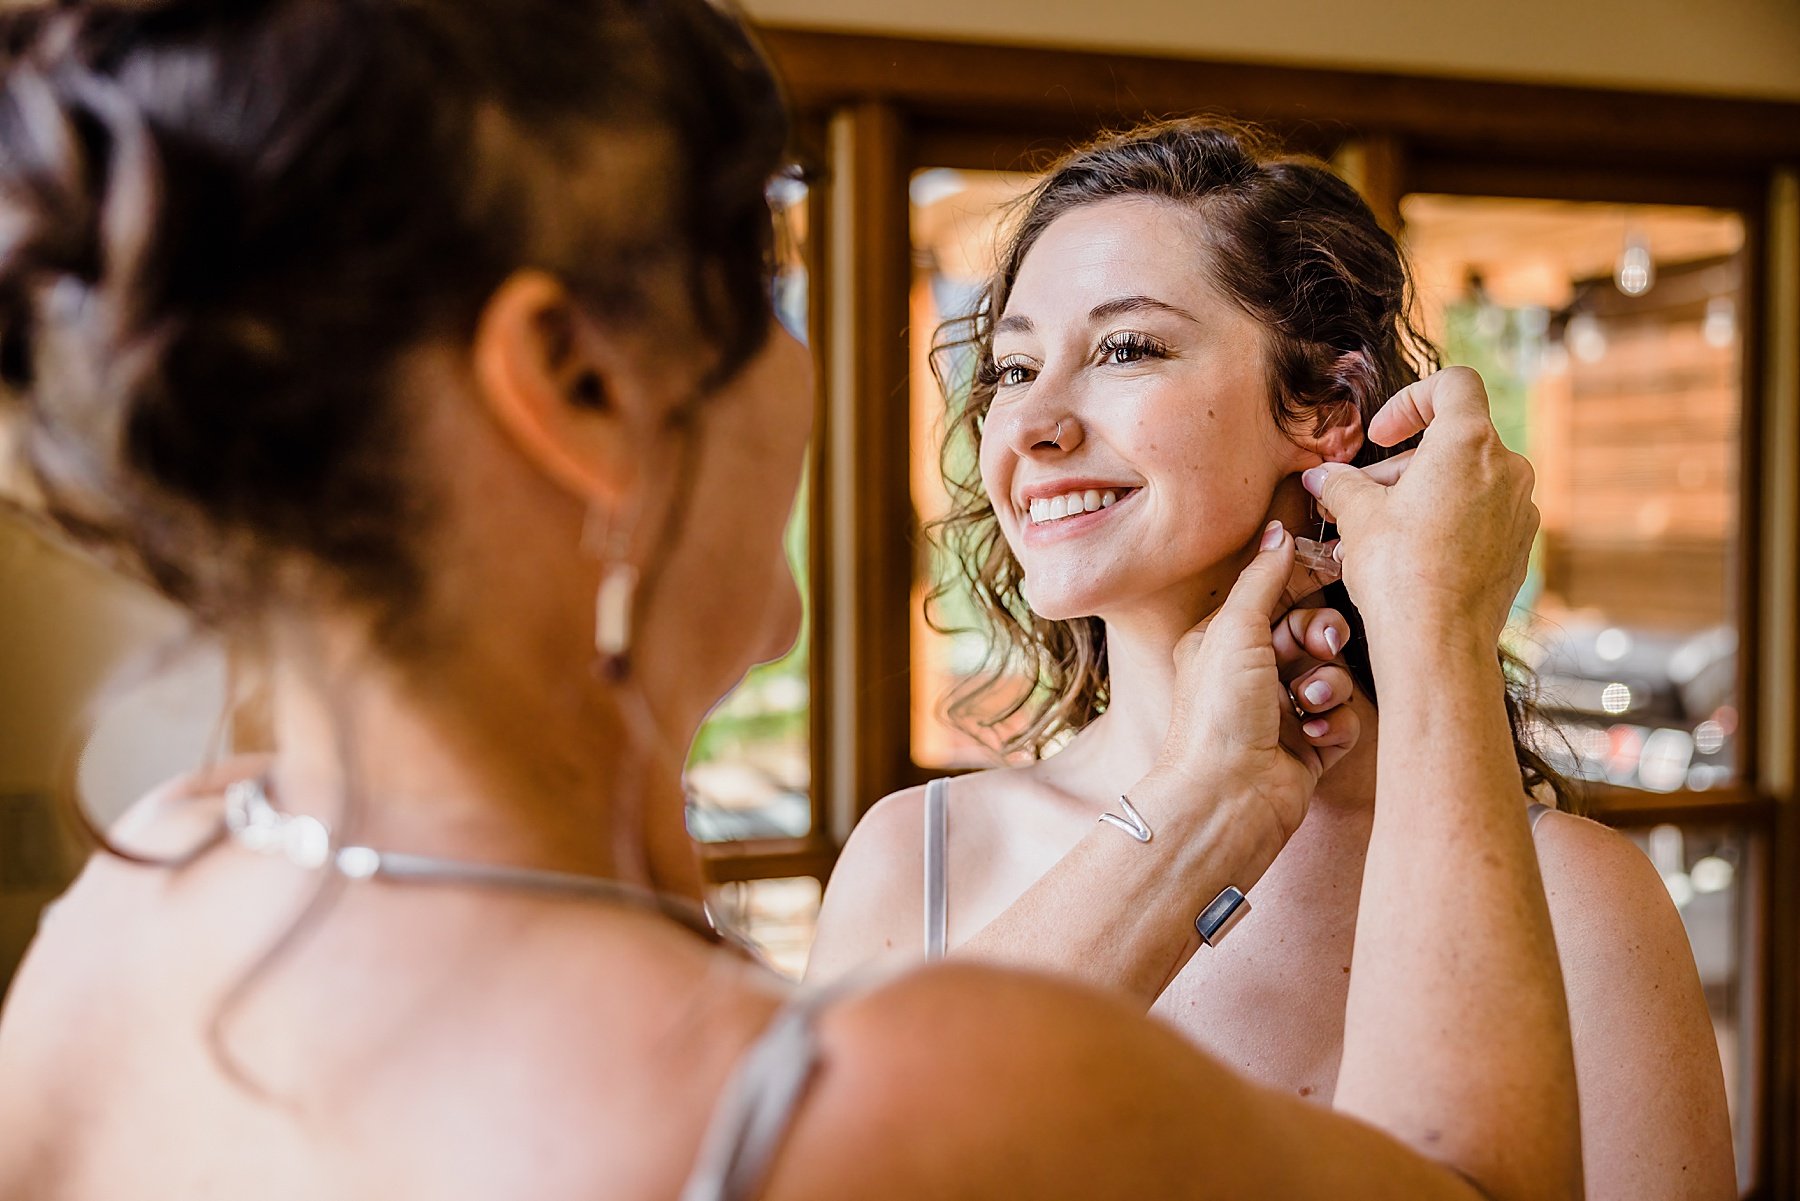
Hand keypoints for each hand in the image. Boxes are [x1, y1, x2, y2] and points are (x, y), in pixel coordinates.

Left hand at [1149, 521, 1360, 853]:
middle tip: (1323, 644)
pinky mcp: (1308, 749)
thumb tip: (1278, 532)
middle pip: (1310, 633)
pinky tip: (1317, 735)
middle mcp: (1251, 676)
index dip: (1306, 583)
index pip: (1275, 597)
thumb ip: (1261, 579)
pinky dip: (1336, 723)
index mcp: (1224, 643)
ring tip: (1310, 702)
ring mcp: (1281, 714)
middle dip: (1323, 635)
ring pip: (1332, 675)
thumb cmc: (1218, 714)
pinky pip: (1343, 719)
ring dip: (1329, 684)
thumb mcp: (1234, 630)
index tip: (1337, 567)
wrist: (1226, 800)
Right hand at [1302, 366, 1537, 646]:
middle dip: (1402, 463)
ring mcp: (1519, 509)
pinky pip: (1480, 516)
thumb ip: (1340, 484)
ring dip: (1422, 494)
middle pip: (1453, 440)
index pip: (1453, 384)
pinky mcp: (1519, 546)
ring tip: (1379, 531)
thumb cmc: (1398, 571)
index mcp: (1468, 442)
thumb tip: (1321, 477)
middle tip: (1361, 495)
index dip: (1411, 399)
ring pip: (1466, 481)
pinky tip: (1411, 556)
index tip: (1381, 435)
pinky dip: (1446, 522)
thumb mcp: (1356, 516)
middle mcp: (1506, 468)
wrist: (1437, 642)